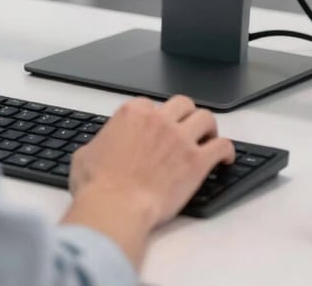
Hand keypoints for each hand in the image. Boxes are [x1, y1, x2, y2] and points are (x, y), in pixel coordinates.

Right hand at [69, 94, 233, 228]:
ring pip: (205, 118)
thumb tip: (99, 148)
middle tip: (186, 128)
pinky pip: (221, 146)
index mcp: (132, 113)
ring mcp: (180, 138)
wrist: (115, 207)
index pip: (150, 105)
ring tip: (208, 138)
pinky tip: (225, 159)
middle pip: (182, 104)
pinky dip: (226, 150)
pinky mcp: (196, 161)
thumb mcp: (86, 154)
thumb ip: (99, 143)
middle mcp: (159, 120)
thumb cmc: (97, 185)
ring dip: (208, 127)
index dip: (155, 117)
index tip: (156, 129)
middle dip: (185, 114)